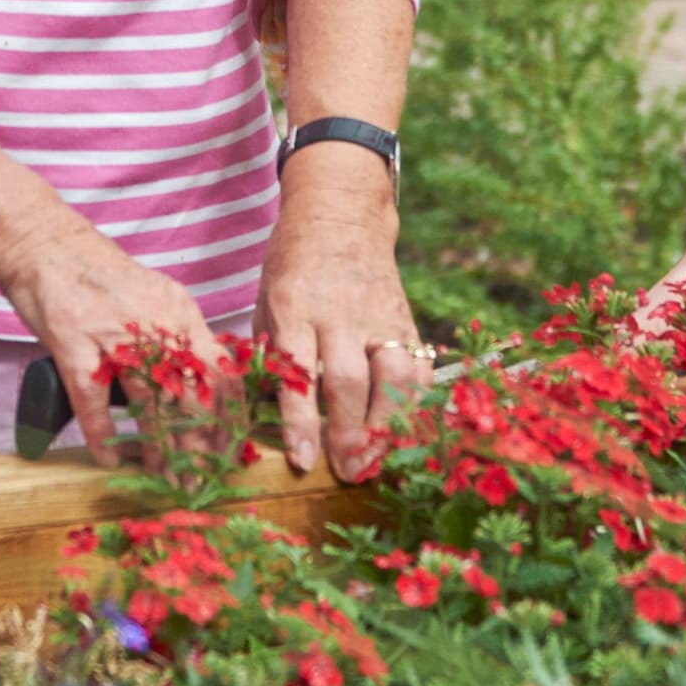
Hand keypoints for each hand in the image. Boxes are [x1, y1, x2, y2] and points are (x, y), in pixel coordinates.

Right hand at [0, 211, 213, 469]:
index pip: (222, 372)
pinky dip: (104, 436)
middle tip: (201, 480)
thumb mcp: (155, 297)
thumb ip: (180, 333)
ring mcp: (114, 334)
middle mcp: (156, 323)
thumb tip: (204, 378)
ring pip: (150, 404)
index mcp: (180, 312)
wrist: (46, 244)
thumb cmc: (99, 274)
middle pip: (193, 395)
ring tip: (167, 480)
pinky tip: (109, 458)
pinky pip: (94, 401)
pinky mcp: (73, 343)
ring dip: (161, 450)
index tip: (230, 450)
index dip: (230, 418)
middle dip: (201, 446)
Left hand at [254, 161, 427, 481]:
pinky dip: (418, 405)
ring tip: (379, 460)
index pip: (297, 369)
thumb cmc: (292, 267)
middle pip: (350, 378)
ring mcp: (379, 315)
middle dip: (351, 431)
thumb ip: (271, 353)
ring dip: (389, 425)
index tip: (303, 461)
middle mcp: (339, 312)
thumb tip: (264, 419)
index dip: (301, 421)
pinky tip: (409, 435)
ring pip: (395, 375)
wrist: (341, 214)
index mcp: (294, 306)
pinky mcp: (406, 319)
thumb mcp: (266, 300)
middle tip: (348, 470)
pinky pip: (420, 367)